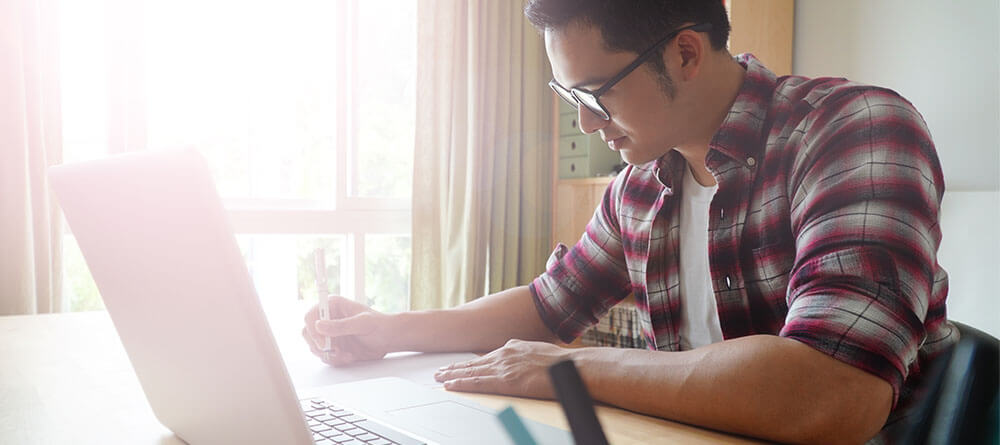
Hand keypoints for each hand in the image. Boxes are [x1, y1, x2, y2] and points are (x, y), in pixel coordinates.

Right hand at [302, 296, 392, 365]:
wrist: (389, 338)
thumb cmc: (380, 325)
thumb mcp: (362, 324)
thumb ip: (341, 325)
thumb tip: (318, 325)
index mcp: (333, 305)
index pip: (311, 316)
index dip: (313, 330)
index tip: (324, 343)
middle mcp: (328, 319)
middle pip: (308, 333)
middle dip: (320, 346)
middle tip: (336, 352)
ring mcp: (329, 333)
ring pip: (315, 347)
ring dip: (329, 355)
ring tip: (347, 354)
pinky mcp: (333, 346)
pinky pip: (324, 356)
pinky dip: (335, 360)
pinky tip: (349, 356)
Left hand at [433, 339, 571, 398]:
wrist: (570, 367)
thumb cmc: (561, 363)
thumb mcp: (538, 350)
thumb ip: (524, 354)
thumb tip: (520, 359)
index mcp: (513, 347)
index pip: (485, 356)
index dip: (470, 361)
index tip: (458, 364)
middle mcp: (505, 354)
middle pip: (474, 362)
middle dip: (455, 367)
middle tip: (440, 370)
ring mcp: (504, 367)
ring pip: (471, 371)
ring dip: (453, 375)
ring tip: (439, 377)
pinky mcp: (505, 380)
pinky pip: (478, 383)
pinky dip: (462, 383)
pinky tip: (451, 384)